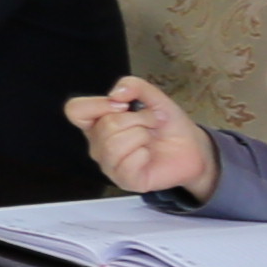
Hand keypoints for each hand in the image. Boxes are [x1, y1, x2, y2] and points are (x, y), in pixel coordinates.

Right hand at [72, 74, 221, 202]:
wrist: (191, 148)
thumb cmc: (167, 124)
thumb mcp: (154, 97)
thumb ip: (134, 86)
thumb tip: (116, 94)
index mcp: (98, 123)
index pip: (75, 110)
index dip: (98, 104)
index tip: (123, 105)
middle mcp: (98, 145)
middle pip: (105, 126)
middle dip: (137, 119)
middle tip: (150, 123)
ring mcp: (109, 165)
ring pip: (115, 145)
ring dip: (141, 135)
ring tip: (150, 138)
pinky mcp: (124, 181)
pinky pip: (127, 164)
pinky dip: (144, 154)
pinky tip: (149, 156)